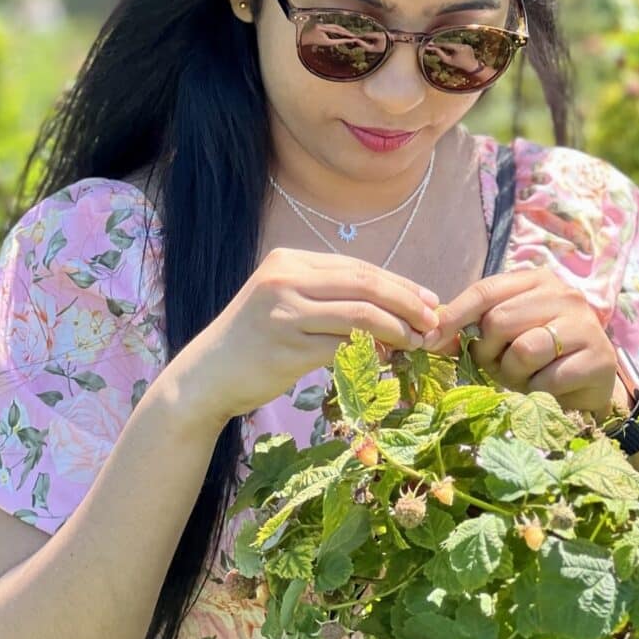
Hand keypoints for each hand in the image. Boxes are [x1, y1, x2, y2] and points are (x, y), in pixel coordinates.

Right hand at [178, 248, 441, 421]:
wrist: (206, 376)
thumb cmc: (253, 341)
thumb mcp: (286, 303)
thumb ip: (330, 297)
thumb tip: (394, 306)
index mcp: (288, 262)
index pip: (357, 267)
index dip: (398, 283)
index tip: (427, 299)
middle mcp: (285, 279)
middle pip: (364, 284)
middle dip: (406, 302)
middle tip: (432, 320)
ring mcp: (284, 312)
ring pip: (359, 314)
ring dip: (396, 329)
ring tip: (415, 341)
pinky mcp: (286, 347)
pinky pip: (343, 346)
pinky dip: (371, 352)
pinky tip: (386, 359)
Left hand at [423, 268, 617, 422]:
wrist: (588, 385)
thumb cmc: (539, 357)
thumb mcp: (503, 337)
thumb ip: (472, 329)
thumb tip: (430, 334)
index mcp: (536, 281)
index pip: (485, 290)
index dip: (455, 314)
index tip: (430, 338)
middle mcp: (564, 295)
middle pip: (500, 320)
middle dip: (489, 351)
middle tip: (498, 365)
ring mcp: (585, 325)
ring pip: (524, 350)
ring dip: (514, 373)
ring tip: (526, 376)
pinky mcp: (598, 358)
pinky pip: (548, 378)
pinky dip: (538, 390)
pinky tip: (548, 387)